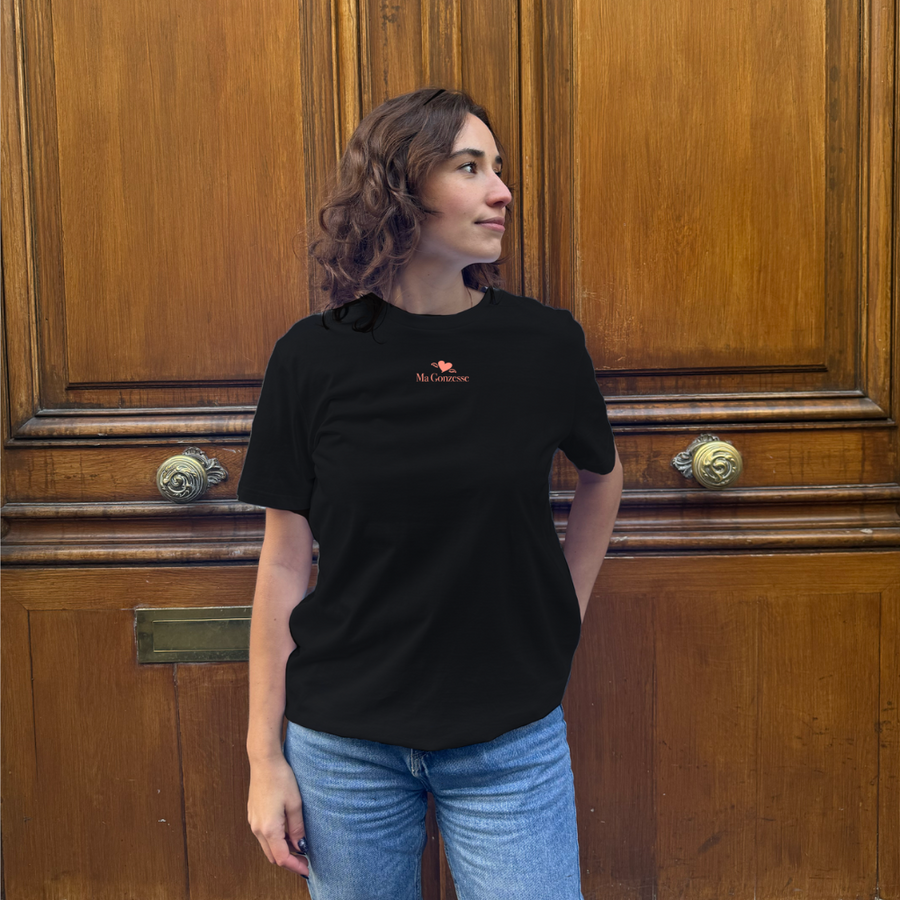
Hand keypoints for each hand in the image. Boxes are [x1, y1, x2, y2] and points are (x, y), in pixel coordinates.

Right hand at [247, 754, 309, 877]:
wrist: (264, 761)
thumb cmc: (281, 779)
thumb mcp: (295, 804)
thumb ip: (297, 828)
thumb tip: (301, 846)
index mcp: (269, 828)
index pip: (282, 858)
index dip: (296, 866)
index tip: (307, 869)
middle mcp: (257, 829)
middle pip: (273, 856)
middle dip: (289, 860)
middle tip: (305, 858)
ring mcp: (253, 822)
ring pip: (267, 846)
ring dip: (282, 849)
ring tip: (299, 843)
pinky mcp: (253, 815)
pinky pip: (264, 835)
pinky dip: (275, 839)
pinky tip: (287, 831)